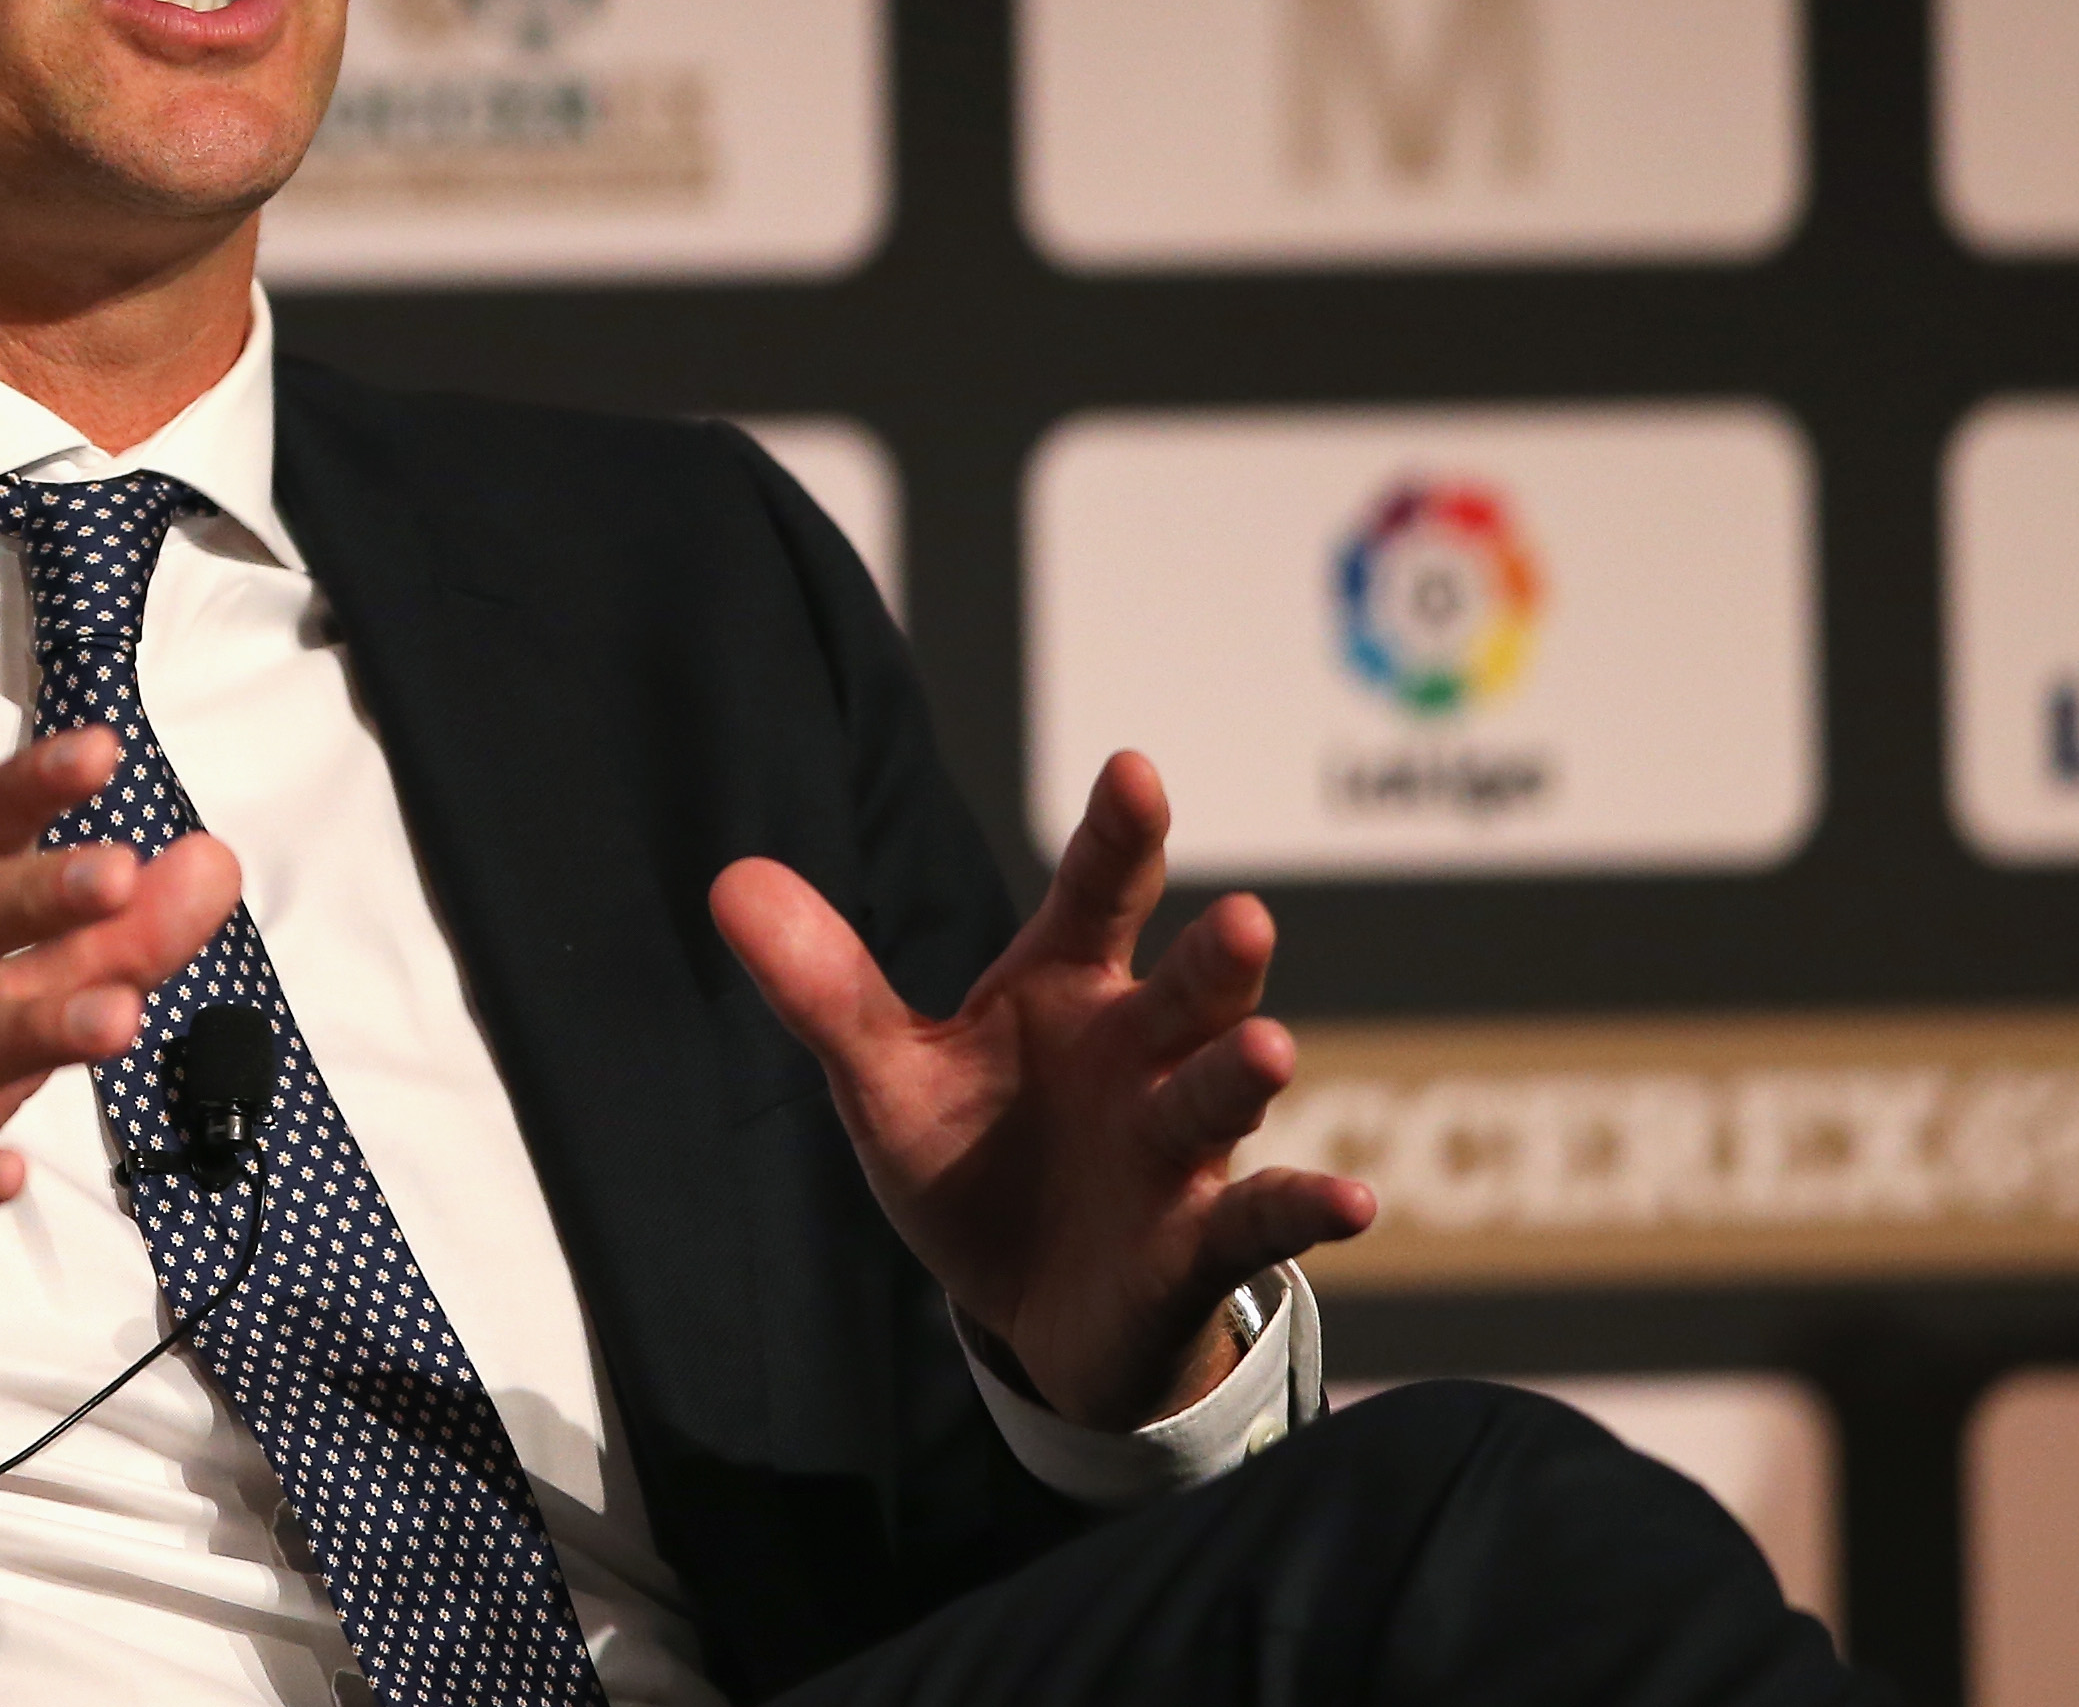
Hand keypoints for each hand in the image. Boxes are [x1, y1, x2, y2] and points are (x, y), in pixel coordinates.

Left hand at [708, 751, 1376, 1429]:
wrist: (1022, 1308)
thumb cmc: (974, 1162)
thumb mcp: (885, 1079)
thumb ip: (824, 988)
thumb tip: (730, 881)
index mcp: (1063, 990)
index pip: (1094, 898)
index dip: (1117, 837)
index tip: (1135, 771)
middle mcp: (1136, 1053)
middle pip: (1179, 992)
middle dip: (1209, 961)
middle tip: (1241, 919)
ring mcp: (1173, 1147)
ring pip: (1215, 1098)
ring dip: (1244, 1075)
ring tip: (1271, 1050)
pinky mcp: (1195, 1242)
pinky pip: (1257, 1223)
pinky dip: (1303, 1212)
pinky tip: (1348, 1199)